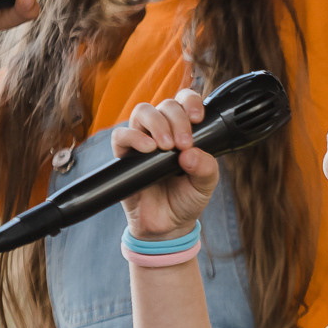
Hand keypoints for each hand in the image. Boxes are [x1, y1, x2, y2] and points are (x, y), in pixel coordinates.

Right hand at [114, 88, 219, 239]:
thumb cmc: (186, 199)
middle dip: (177, 119)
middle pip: (165, 105)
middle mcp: (162, 130)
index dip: (190, 102)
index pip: (184, 100)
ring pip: (142, 111)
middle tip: (183, 144)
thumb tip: (191, 153)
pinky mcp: (124, 156)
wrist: (167, 227)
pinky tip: (148, 149)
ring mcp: (142, 140)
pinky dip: (134, 137)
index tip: (198, 118)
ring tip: (166, 146)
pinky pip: (121, 135)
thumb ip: (206, 167)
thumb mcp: (205, 184)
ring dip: (157, 124)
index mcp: (184, 130)